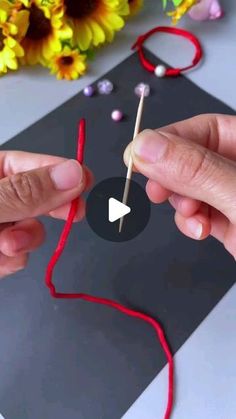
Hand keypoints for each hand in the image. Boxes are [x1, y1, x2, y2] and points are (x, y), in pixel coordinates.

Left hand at [0, 151, 91, 277]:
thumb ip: (25, 193)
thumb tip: (72, 174)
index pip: (26, 164)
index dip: (57, 169)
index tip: (86, 179)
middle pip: (34, 197)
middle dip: (48, 209)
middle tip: (75, 213)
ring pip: (30, 229)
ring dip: (26, 240)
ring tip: (6, 246)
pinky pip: (18, 255)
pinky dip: (12, 261)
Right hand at [124, 114, 235, 258]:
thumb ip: (195, 170)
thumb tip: (144, 147)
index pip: (203, 128)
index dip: (168, 140)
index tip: (137, 157)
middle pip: (191, 158)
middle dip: (172, 178)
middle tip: (157, 190)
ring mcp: (232, 193)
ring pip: (190, 188)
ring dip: (181, 204)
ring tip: (192, 217)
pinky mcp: (229, 219)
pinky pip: (198, 212)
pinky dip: (190, 222)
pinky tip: (199, 230)